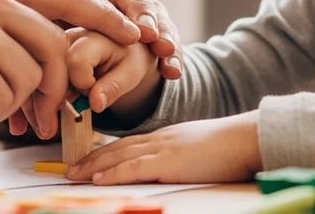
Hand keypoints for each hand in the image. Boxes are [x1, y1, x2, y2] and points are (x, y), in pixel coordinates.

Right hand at [7, 27, 161, 137]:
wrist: (118, 50)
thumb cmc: (126, 59)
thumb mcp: (131, 71)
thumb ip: (115, 85)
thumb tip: (95, 103)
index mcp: (89, 31)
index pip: (76, 60)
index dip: (83, 85)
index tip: (90, 94)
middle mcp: (62, 32)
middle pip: (44, 66)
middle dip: (44, 103)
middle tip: (49, 131)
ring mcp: (44, 43)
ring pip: (27, 73)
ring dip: (29, 107)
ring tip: (40, 130)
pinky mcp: (33, 54)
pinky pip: (20, 75)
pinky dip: (19, 101)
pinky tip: (19, 125)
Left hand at [48, 0, 184, 80]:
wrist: (70, 47)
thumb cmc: (49, 49)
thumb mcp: (42, 51)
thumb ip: (40, 62)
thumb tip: (29, 102)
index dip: (100, 11)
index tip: (112, 30)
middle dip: (141, 11)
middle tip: (148, 34)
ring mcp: (131, 3)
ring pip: (153, 7)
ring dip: (162, 30)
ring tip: (166, 52)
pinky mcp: (152, 21)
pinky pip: (167, 32)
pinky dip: (172, 53)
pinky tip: (172, 71)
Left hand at [66, 112, 263, 184]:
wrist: (244, 139)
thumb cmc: (229, 148)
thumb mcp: (198, 149)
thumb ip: (180, 156)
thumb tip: (172, 167)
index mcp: (166, 137)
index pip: (128, 143)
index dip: (106, 151)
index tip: (89, 160)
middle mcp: (159, 139)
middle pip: (117, 147)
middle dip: (92, 158)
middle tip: (70, 168)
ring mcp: (162, 148)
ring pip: (119, 156)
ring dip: (94, 166)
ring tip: (73, 174)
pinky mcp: (168, 162)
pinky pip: (134, 167)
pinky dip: (113, 173)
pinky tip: (98, 179)